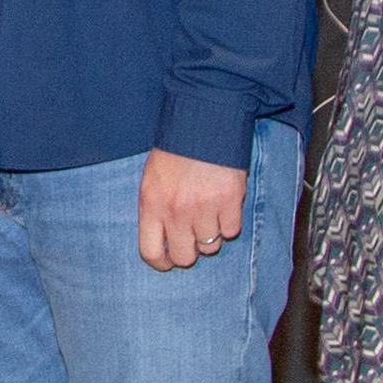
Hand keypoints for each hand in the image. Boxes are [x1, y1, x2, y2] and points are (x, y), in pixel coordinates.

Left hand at [137, 146, 249, 271]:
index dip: (161, 263)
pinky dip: (230, 222)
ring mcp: (203, 207)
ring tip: (210, 212)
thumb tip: (164, 240)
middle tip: (194, 237)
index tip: (169, 260)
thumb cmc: (176, 150)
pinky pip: (232, 231)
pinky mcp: (229, 201)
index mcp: (151, 204)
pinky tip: (225, 205)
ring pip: (210, 246)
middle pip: (184, 257)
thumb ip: (155, 209)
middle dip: (190, 251)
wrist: (204, 120)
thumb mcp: (152, 179)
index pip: (150, 252)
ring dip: (212, 234)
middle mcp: (176, 211)